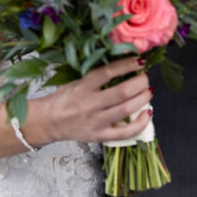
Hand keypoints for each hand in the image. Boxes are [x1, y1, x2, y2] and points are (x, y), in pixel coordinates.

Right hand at [34, 57, 152, 145]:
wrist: (49, 122)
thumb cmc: (63, 99)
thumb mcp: (75, 81)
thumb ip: (95, 75)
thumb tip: (122, 64)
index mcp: (82, 87)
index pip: (107, 72)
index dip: (126, 65)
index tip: (138, 61)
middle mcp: (90, 104)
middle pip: (122, 92)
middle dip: (140, 82)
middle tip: (145, 78)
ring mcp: (96, 122)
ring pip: (126, 110)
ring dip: (143, 98)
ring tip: (148, 91)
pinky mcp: (100, 136)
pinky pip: (125, 132)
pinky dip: (140, 123)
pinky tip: (147, 113)